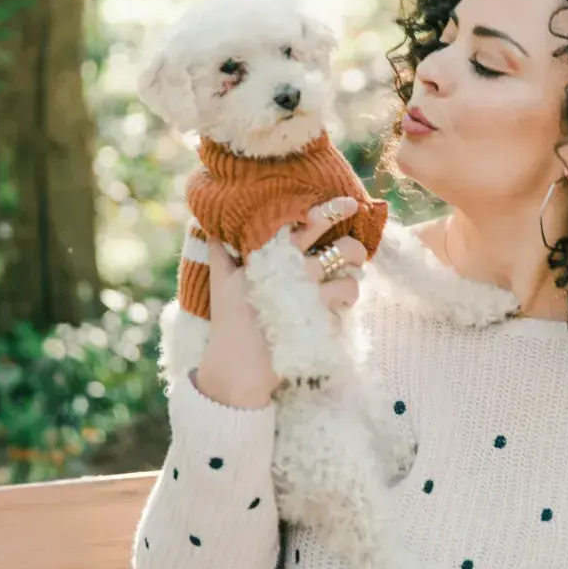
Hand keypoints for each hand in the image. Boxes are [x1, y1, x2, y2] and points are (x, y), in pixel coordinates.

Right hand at [193, 197, 366, 407]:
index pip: (309, 223)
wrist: (237, 364)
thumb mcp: (221, 281)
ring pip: (351, 281)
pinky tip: (335, 311)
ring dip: (353, 283)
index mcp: (274, 254)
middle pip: (344, 249)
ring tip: (345, 288)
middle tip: (354, 255)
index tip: (350, 204)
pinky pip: (345, 309)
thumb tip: (210, 226)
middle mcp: (295, 270)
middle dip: (356, 250)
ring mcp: (310, 296)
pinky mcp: (319, 321)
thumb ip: (221, 251)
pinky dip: (344, 309)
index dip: (333, 210)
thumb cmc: (229, 320)